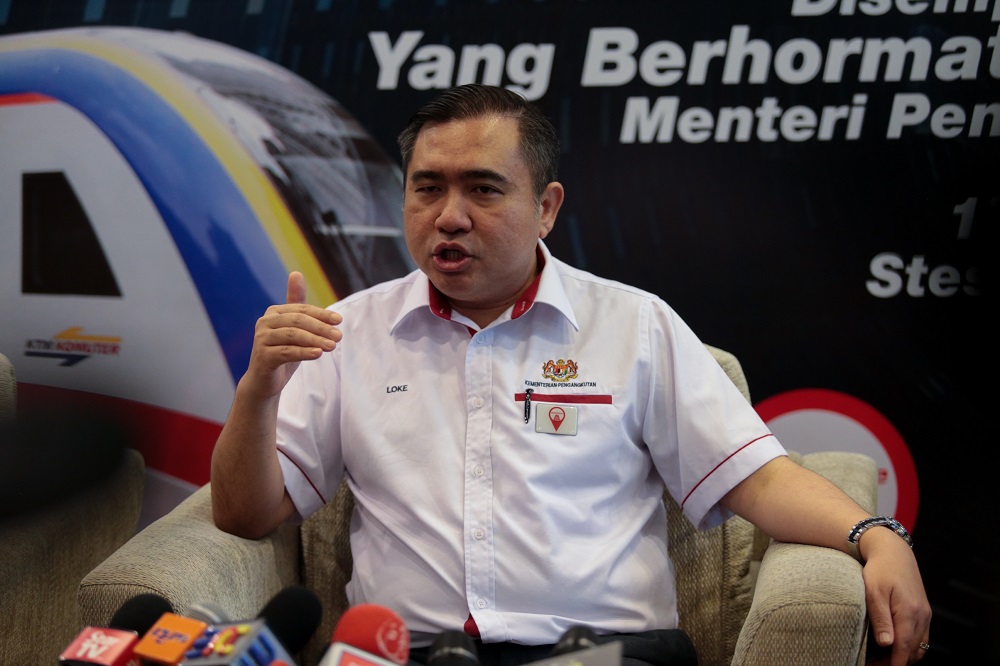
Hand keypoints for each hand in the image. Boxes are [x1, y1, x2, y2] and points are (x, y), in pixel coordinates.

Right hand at [242, 271, 342, 398]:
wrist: (264, 381)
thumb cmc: (282, 352)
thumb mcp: (293, 329)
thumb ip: (297, 304)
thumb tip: (296, 272)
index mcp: (274, 312)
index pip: (302, 309)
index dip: (322, 314)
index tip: (339, 321)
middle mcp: (264, 322)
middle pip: (298, 321)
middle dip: (321, 328)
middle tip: (339, 336)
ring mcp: (261, 339)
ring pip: (293, 336)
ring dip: (315, 340)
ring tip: (333, 346)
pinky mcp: (262, 356)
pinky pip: (287, 352)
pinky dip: (304, 352)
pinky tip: (318, 354)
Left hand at [861, 528, 931, 663]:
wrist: (893, 551)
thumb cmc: (879, 570)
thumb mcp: (874, 592)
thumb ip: (880, 618)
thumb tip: (886, 644)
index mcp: (909, 613)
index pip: (904, 649)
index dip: (893, 664)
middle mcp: (922, 616)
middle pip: (914, 651)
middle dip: (897, 662)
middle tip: (875, 664)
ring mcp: (925, 614)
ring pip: (920, 646)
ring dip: (905, 655)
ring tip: (883, 658)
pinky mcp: (924, 611)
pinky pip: (921, 636)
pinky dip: (911, 645)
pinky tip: (894, 645)